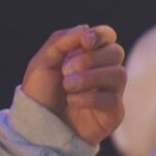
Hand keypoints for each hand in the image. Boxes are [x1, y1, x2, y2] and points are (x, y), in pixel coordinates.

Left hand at [20, 25, 126, 148]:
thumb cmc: (40, 93)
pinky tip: (72, 102)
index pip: (108, 36)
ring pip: (119, 74)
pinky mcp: (113, 113)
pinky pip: (113, 99)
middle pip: (116, 52)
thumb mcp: (42, 62)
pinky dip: (90, 97)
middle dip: (91, 58)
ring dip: (90, 77)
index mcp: (88, 55)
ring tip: (68, 86)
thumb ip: (61, 42)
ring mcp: (111, 92)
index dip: (101, 35)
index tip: (85, 42)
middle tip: (66, 70)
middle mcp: (103, 71)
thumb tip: (85, 28)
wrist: (36, 127)